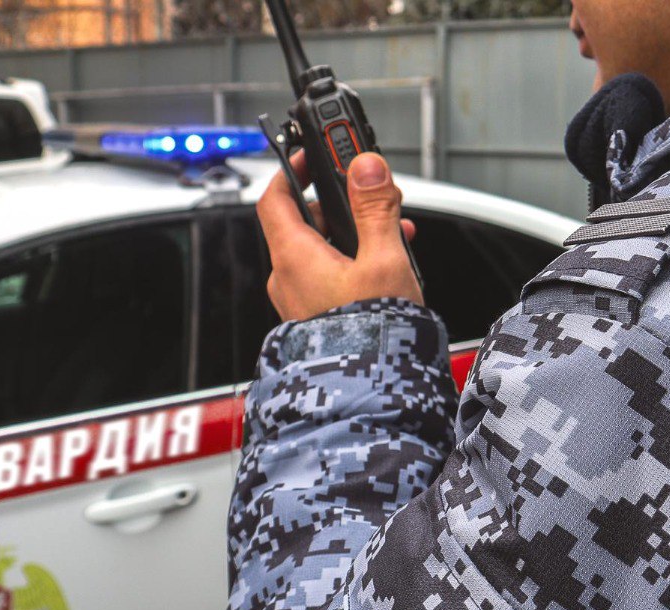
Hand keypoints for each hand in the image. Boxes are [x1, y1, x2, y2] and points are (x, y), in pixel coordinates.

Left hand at [257, 150, 421, 322]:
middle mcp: (288, 279)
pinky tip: (387, 269)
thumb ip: (375, 209)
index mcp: (294, 257)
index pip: (274, 197)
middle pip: (305, 222)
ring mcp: (299, 302)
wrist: (369, 396)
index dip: (292, 169)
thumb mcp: (384, 261)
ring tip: (395, 237)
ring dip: (356, 236)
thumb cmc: (371, 336)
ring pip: (322, 252)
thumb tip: (365, 166)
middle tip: (375, 197)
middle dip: (343, 205)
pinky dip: (353, 264)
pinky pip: (328, 279)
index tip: (314, 154)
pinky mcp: (316, 321)